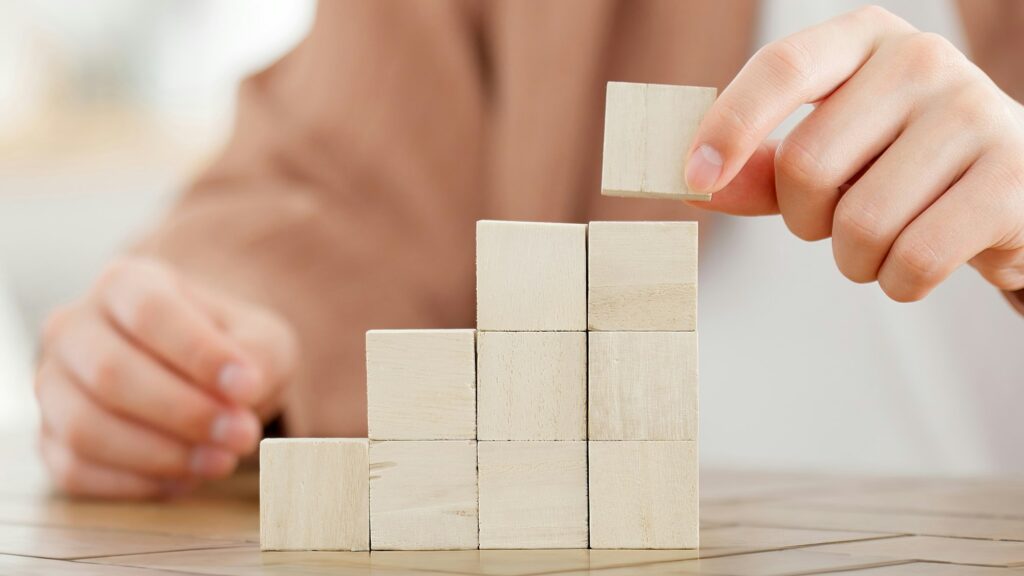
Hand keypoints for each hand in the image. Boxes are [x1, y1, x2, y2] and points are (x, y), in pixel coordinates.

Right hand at [36, 257, 297, 498]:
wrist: (205, 376)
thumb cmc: (230, 350)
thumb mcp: (261, 339)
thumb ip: (257, 355)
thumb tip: (240, 393)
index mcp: (125, 283)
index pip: (150, 311)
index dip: (198, 353)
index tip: (247, 386)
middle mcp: (74, 327)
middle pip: (111, 372)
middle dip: (184, 412)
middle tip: (242, 435)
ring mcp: (53, 385)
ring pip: (85, 427)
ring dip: (161, 454)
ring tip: (221, 461)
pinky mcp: (50, 439)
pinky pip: (75, 470)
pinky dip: (136, 483)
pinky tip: (186, 478)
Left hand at [685, 5, 1023, 301]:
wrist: (1011, 189)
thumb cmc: (900, 166)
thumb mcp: (829, 153)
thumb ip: (762, 168)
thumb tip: (697, 186)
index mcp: (864, 39)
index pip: (782, 68)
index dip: (729, 126)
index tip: (694, 179)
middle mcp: (922, 60)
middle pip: (808, 164)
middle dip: (804, 220)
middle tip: (834, 223)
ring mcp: (974, 112)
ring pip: (860, 223)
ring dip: (853, 260)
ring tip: (885, 240)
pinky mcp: (1012, 178)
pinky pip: (914, 260)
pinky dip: (898, 282)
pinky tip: (918, 261)